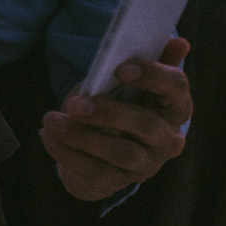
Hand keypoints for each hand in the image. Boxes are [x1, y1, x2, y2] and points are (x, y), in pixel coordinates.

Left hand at [40, 37, 191, 201]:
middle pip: (146, 125)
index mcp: (174, 107)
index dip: (153, 77)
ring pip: (120, 152)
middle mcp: (167, 139)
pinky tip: (47, 136)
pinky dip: (66, 153)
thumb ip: (141, 64)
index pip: (177, 88)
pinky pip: (94, 171)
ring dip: (82, 136)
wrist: (96, 151)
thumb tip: (179, 42)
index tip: (121, 68)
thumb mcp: (122, 83)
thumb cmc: (114, 106)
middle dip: (109, 112)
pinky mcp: (118, 183)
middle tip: (74, 103)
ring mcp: (145, 164)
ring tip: (51, 120)